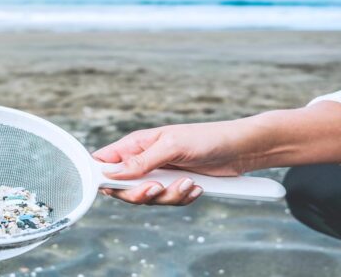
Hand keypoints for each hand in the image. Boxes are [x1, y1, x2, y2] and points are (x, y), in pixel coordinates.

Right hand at [93, 121, 249, 205]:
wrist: (239, 150)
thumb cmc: (206, 138)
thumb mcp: (171, 147)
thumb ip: (140, 161)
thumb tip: (110, 173)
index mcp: (136, 145)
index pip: (104, 162)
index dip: (101, 177)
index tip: (110, 187)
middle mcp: (143, 161)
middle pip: (122, 188)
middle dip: (140, 194)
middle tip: (157, 188)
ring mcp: (159, 175)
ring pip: (147, 199)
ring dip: (168, 196)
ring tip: (188, 183)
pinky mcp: (174, 187)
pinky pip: (168, 202)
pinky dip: (182, 198)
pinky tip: (196, 187)